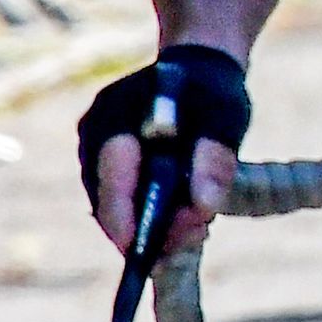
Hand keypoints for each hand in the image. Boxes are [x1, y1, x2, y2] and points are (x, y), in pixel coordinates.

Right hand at [79, 45, 252, 255]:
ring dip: (153, 225)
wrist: (199, 70)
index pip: (111, 179)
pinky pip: (123, 198)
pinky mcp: (108, 163)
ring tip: (198, 226)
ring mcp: (96, 149)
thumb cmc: (213, 91)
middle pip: (109, 200)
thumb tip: (205, 206)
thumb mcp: (225, 118)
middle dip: (146, 229)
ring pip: (115, 204)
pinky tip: (185, 218)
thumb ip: (215, 157)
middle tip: (195, 237)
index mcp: (115, 117)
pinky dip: (150, 214)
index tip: (144, 252)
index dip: (125, 220)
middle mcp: (95, 135)